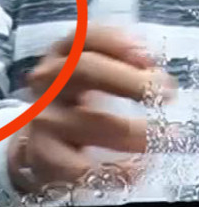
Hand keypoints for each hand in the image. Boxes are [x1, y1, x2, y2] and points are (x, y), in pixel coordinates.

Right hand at [8, 25, 175, 191]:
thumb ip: (117, 64)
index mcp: (62, 57)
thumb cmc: (76, 107)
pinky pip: (83, 165)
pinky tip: (138, 168)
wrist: (40, 146)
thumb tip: (150, 63)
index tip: (148, 58)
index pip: (83, 38)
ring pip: (90, 120)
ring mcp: (43, 116)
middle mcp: (49, 81)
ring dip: (136, 130)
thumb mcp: (88, 77)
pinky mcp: (43, 153)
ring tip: (167, 136)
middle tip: (166, 92)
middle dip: (128, 80)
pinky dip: (117, 168)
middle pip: (83, 68)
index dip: (115, 43)